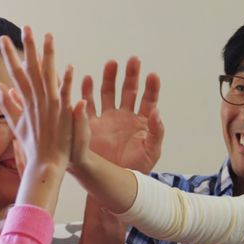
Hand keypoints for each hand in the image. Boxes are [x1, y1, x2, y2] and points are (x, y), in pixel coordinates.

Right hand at [0, 26, 80, 172]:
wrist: (45, 164)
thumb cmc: (32, 146)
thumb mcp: (16, 124)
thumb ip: (6, 104)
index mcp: (25, 101)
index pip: (16, 73)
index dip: (10, 55)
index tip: (3, 38)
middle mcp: (36, 100)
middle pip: (31, 69)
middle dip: (27, 47)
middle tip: (25, 27)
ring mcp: (49, 106)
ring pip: (48, 75)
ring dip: (47, 55)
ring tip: (47, 36)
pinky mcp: (62, 114)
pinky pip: (64, 94)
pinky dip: (66, 81)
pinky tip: (68, 67)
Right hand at [82, 57, 163, 173]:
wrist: (113, 183)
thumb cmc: (135, 169)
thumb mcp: (152, 151)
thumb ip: (156, 131)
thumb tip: (157, 112)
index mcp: (141, 121)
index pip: (148, 99)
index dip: (151, 87)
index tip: (152, 75)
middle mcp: (124, 116)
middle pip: (128, 90)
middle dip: (131, 75)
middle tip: (133, 60)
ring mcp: (107, 119)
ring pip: (108, 92)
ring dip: (110, 78)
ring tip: (112, 63)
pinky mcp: (91, 125)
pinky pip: (88, 105)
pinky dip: (87, 92)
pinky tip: (88, 80)